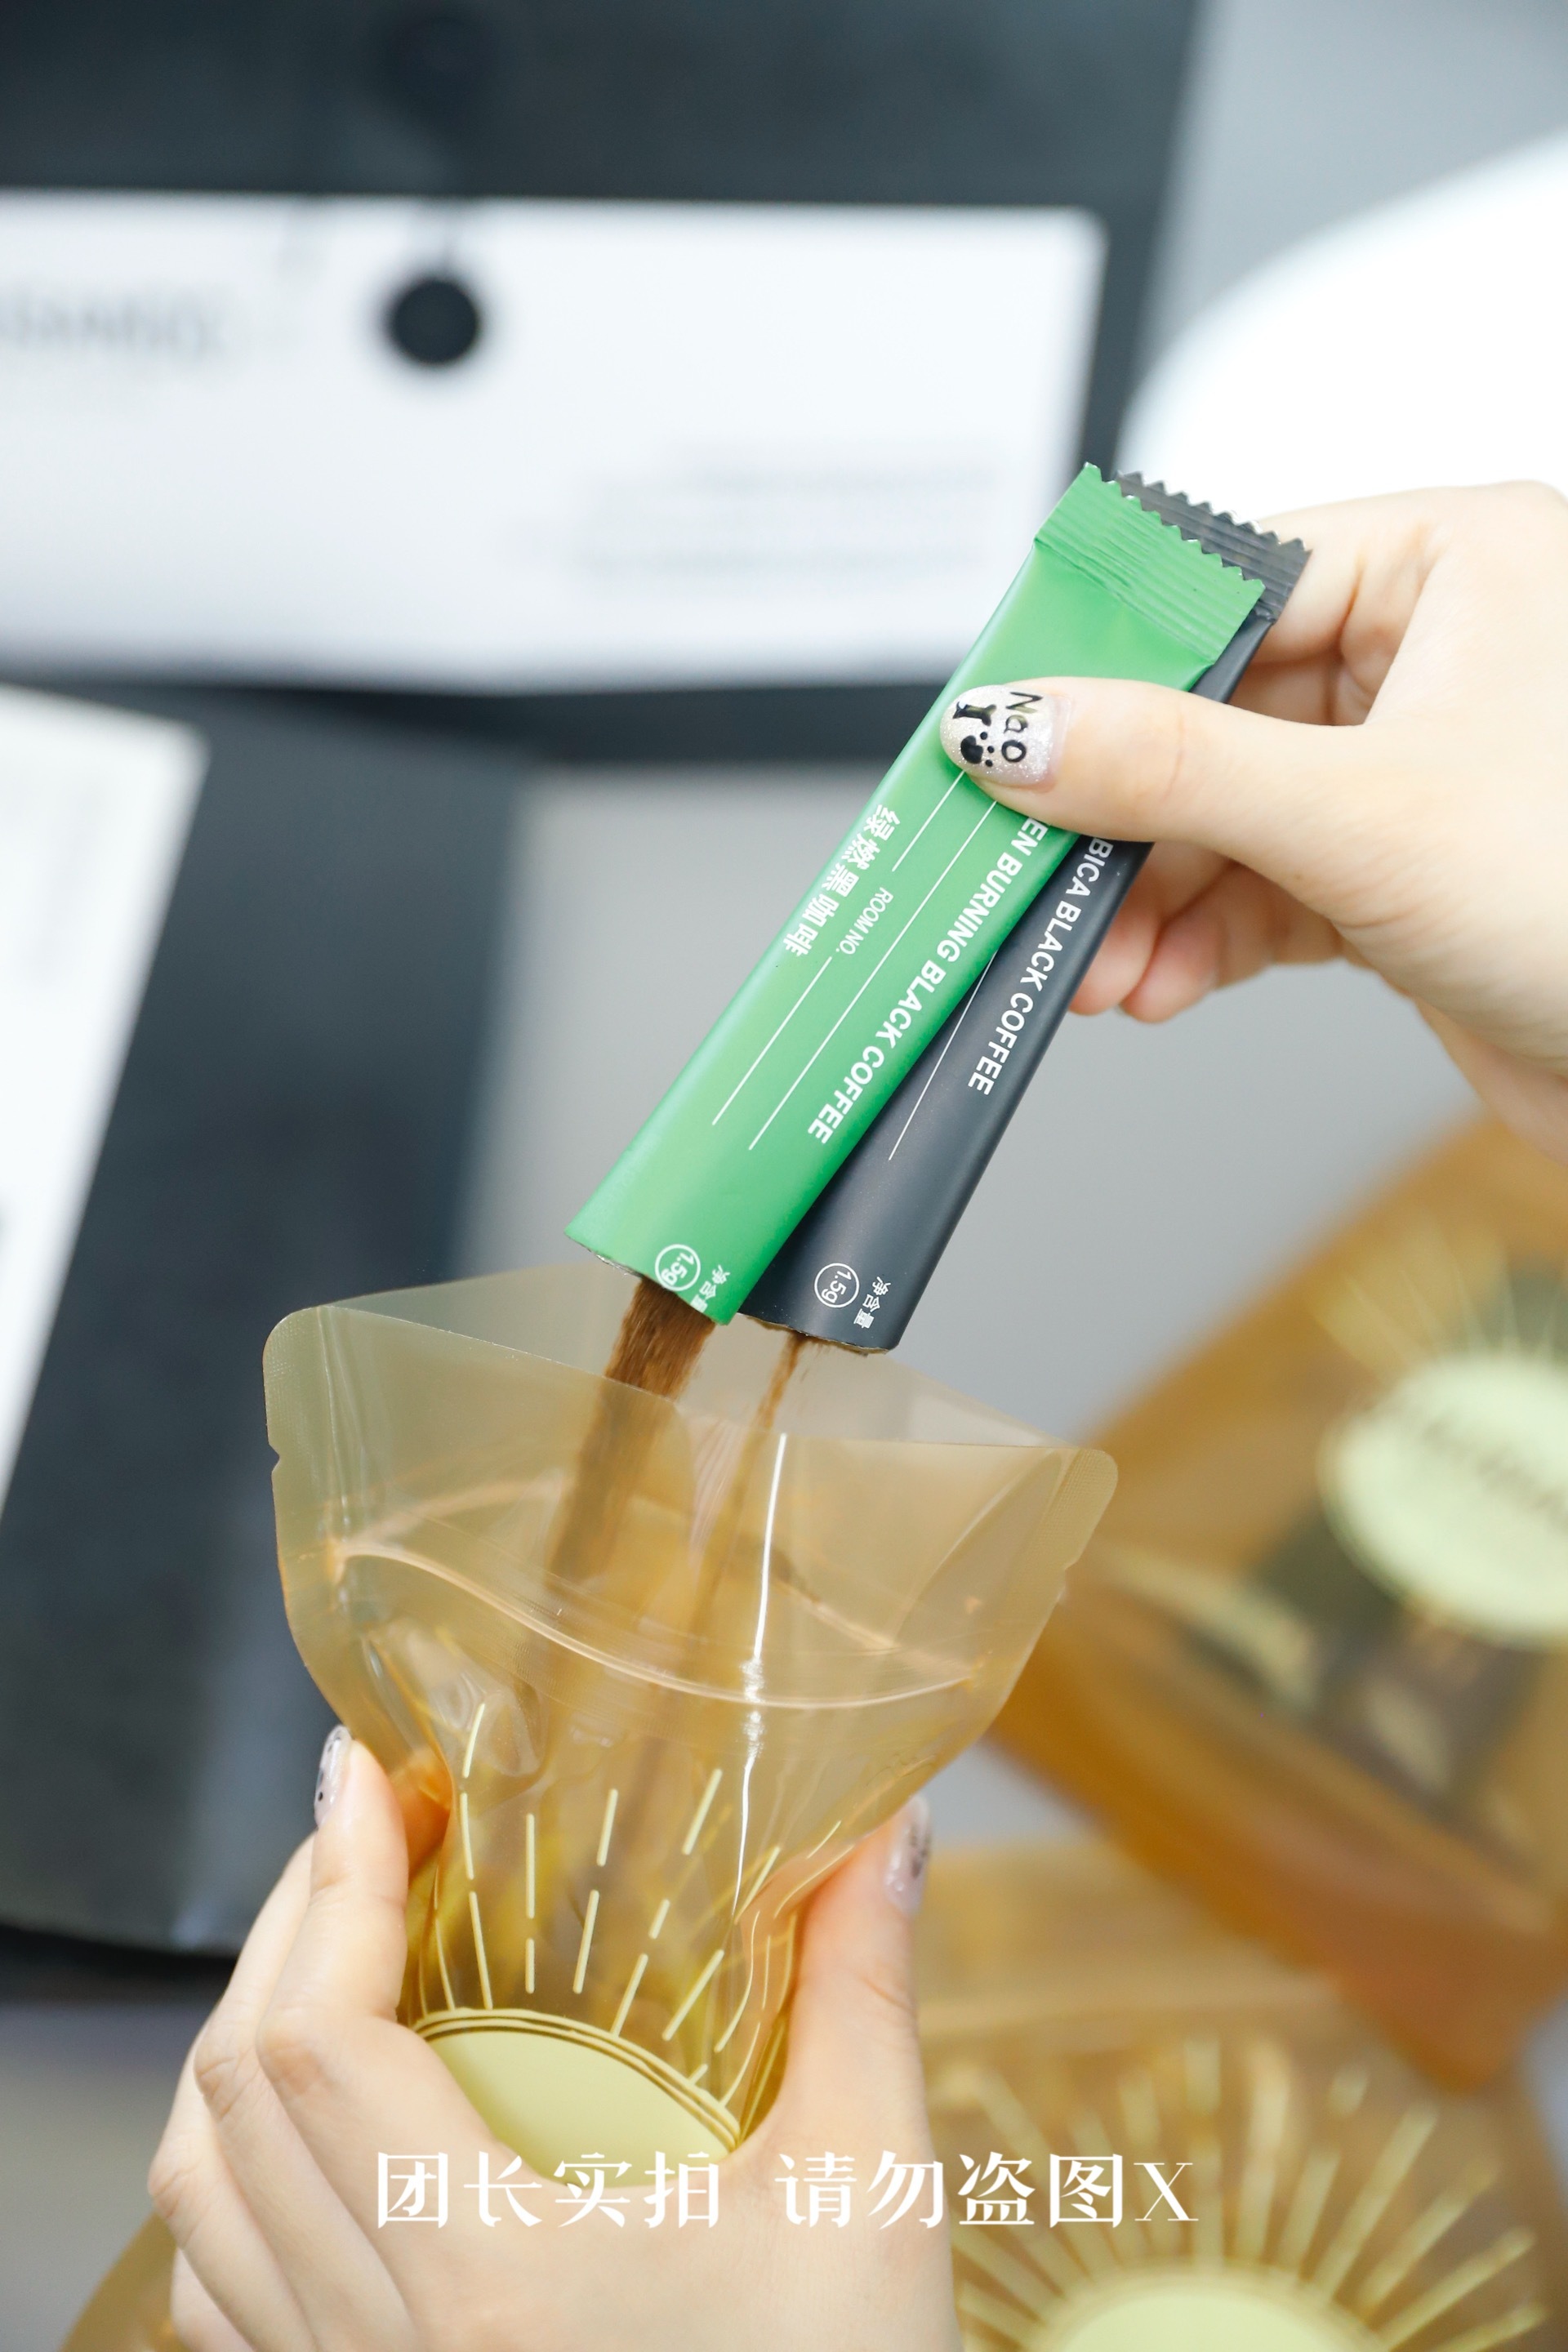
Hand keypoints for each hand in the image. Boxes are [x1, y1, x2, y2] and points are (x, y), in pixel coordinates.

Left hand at [149, 1740, 954, 2351]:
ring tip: (336, 1942)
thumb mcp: (869, 2203)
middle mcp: (379, 2346)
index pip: (317, 2041)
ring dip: (243, 2041)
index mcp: (483, 2275)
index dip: (331, 1885)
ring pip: (197, 2196)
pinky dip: (233, 2176)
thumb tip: (890, 1833)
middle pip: (233, 2095)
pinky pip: (221, 2294)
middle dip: (290, 1926)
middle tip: (373, 1827)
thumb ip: (863, 1999)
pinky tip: (318, 2117)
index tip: (370, 1771)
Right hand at [938, 483, 1567, 1163]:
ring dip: (1151, 898)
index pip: (1234, 581)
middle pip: (1215, 710)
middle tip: (1032, 873)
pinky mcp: (1405, 869)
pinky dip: (1203, 936)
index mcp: (1460, 563)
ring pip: (1231, 810)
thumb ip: (1174, 767)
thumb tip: (1025, 726)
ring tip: (1096, 964)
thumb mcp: (1362, 818)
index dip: (1110, 658)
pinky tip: (1157, 980)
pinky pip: (1268, 882)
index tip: (1010, 721)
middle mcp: (1441, 649)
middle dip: (1123, 820)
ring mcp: (1420, 764)